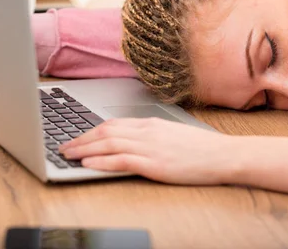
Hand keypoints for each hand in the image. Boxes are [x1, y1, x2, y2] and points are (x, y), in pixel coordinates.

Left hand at [59, 117, 238, 184]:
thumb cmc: (203, 148)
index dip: (91, 130)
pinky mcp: (154, 163)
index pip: (114, 123)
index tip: (78, 136)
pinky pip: (121, 160)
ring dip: (84, 149)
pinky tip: (89, 164)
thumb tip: (133, 142)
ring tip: (68, 155)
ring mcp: (150, 146)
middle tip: (64, 146)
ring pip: (108, 144)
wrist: (224, 154)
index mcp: (151, 123)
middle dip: (81, 139)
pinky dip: (101, 161)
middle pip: (106, 131)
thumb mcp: (174, 135)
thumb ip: (152, 136)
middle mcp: (147, 131)